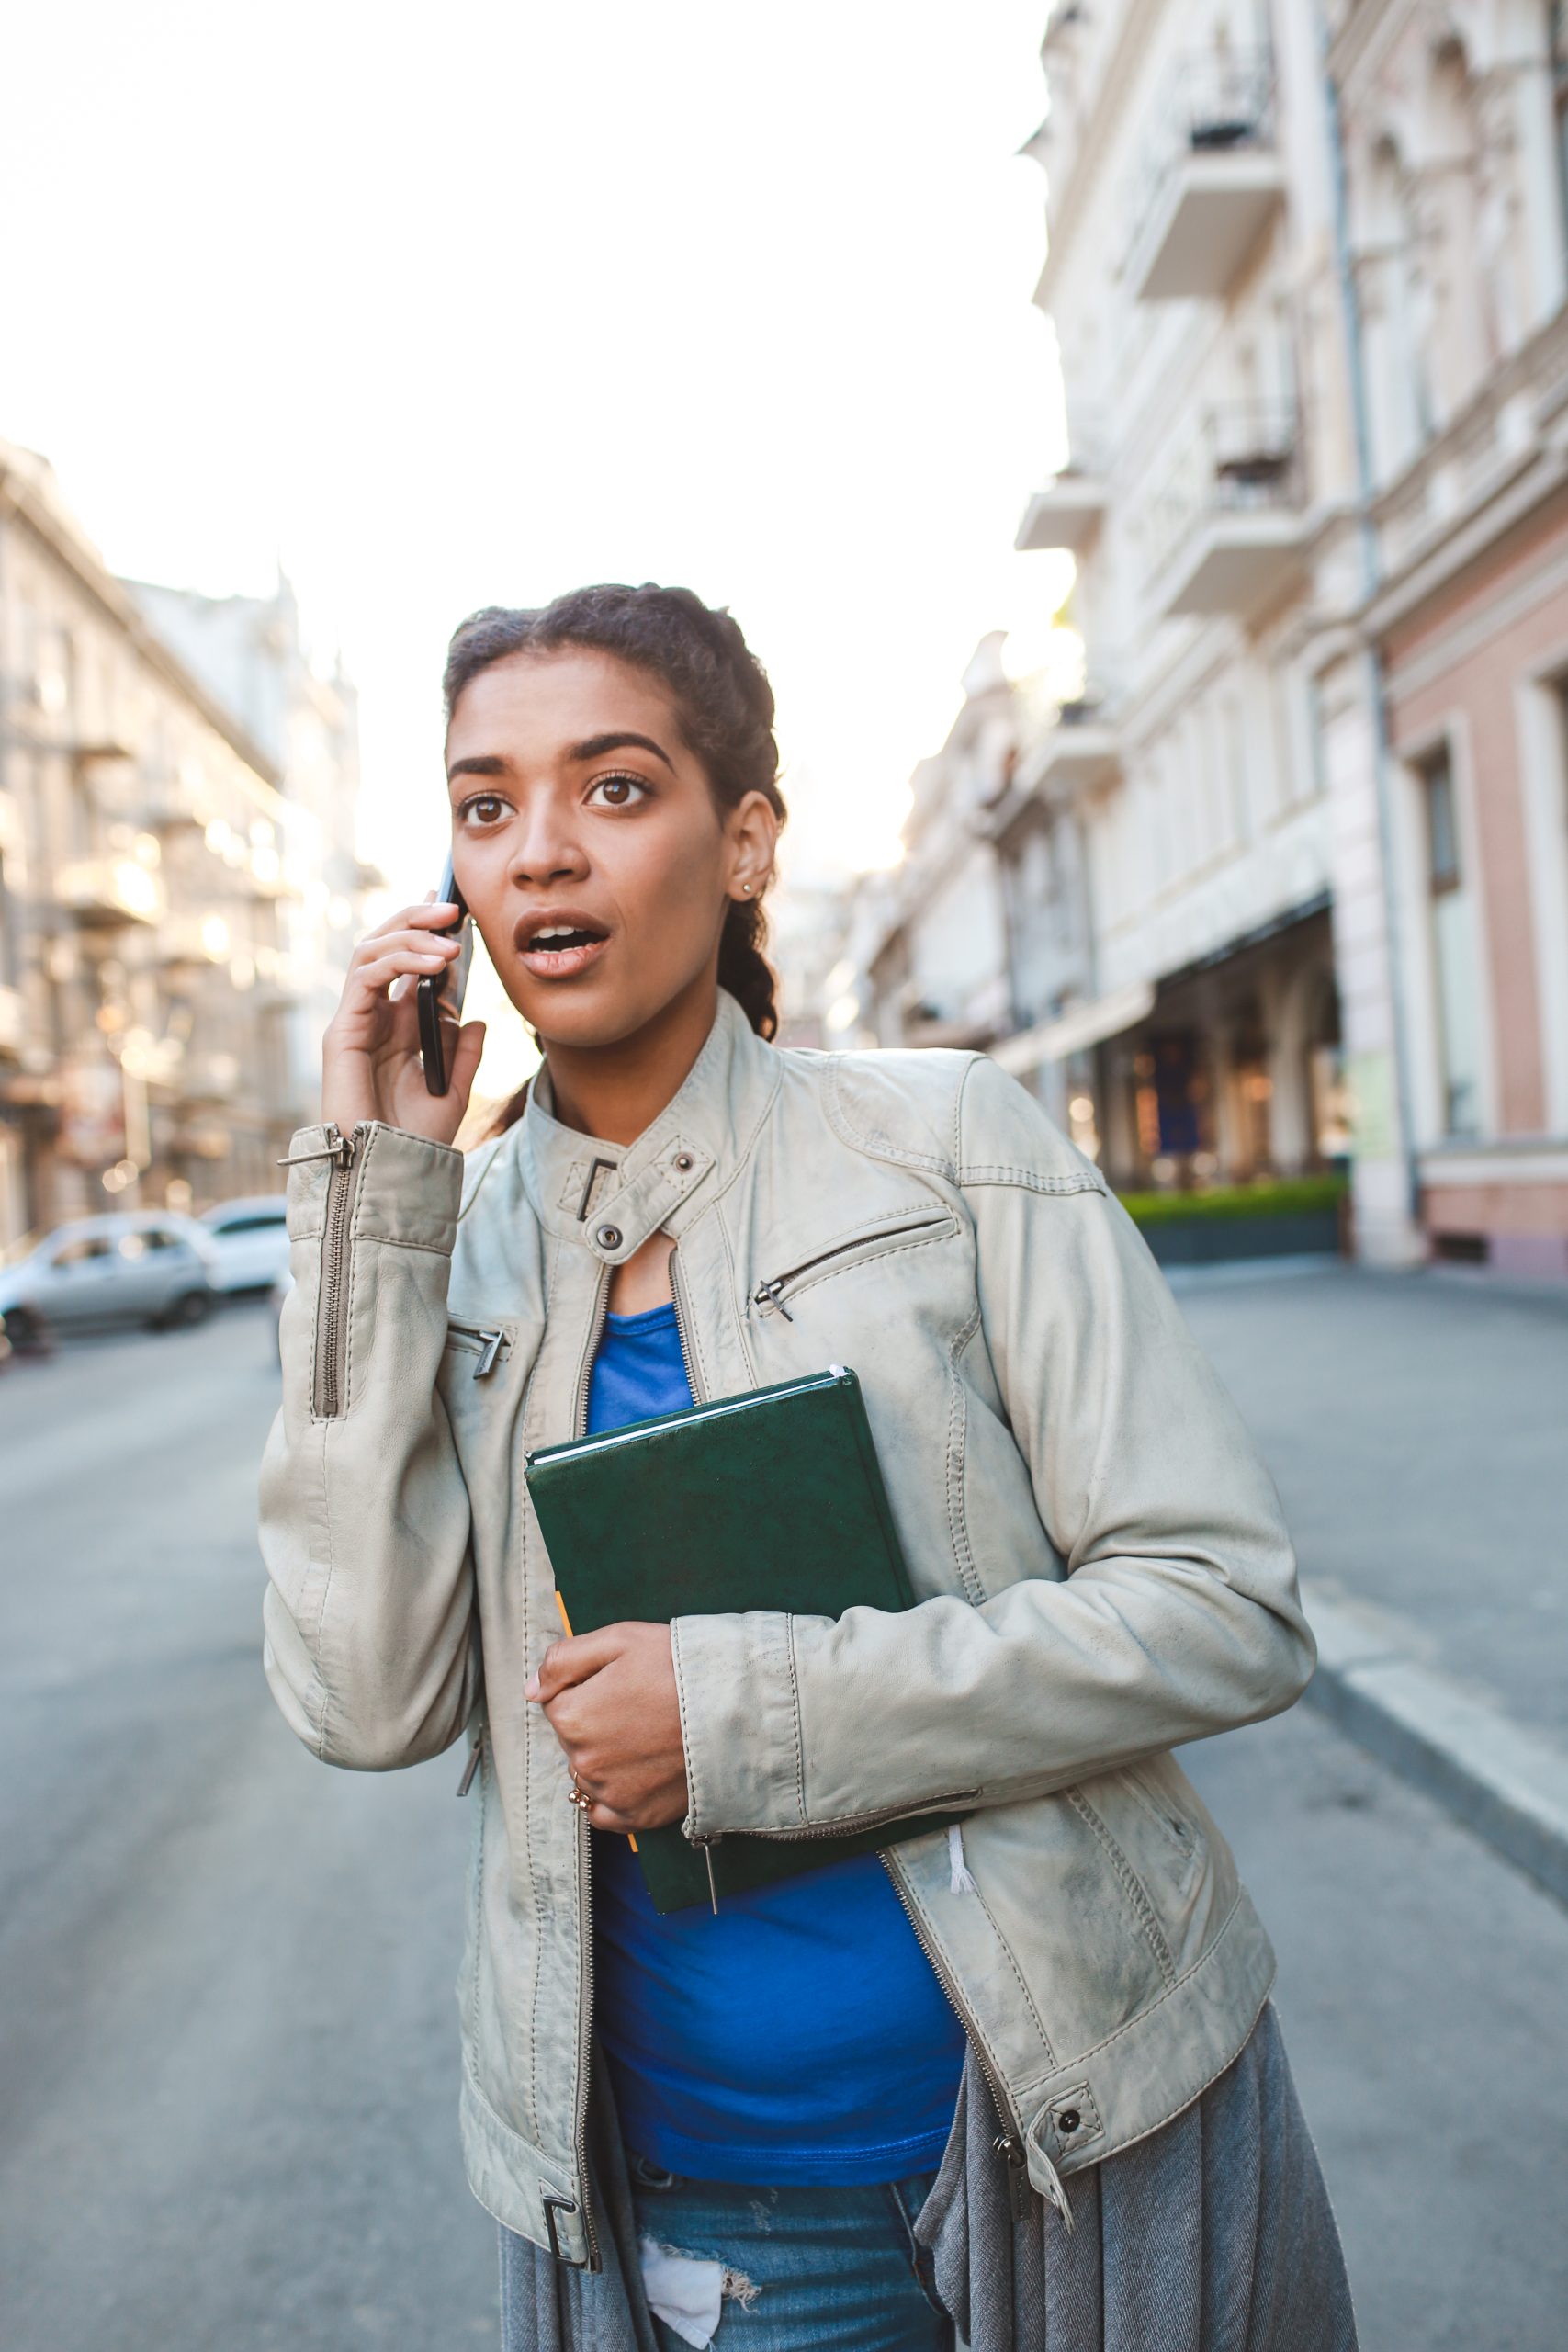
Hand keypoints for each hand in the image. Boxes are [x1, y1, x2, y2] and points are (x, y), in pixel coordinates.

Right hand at [320, 895, 486, 1145]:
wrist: (389, 1170)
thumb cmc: (415, 1139)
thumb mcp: (454, 1090)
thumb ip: (464, 1054)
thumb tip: (476, 1018)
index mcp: (398, 1027)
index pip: (407, 964)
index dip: (426, 932)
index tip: (456, 909)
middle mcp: (373, 1017)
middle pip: (385, 946)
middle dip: (416, 919)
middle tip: (452, 906)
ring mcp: (355, 1021)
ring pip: (371, 951)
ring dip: (411, 935)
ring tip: (450, 939)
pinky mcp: (342, 1031)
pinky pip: (364, 975)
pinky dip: (398, 959)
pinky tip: (433, 964)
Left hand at [526, 1623, 688, 1833]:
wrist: (739, 1709)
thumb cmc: (679, 1667)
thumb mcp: (619, 1640)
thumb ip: (563, 1660)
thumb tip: (531, 1689)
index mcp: (572, 1716)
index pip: (559, 1702)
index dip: (590, 1686)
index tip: (625, 1681)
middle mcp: (583, 1761)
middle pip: (574, 1738)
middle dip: (598, 1721)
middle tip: (642, 1705)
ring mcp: (609, 1793)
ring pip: (589, 1772)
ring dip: (607, 1756)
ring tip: (649, 1735)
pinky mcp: (636, 1817)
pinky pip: (605, 1812)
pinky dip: (614, 1796)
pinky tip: (639, 1773)